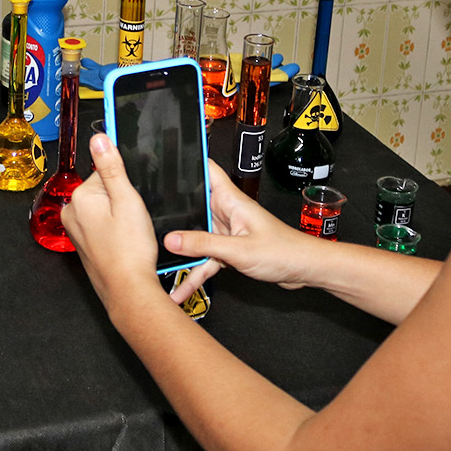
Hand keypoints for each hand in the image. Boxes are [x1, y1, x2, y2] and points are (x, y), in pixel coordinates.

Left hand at [62, 132, 169, 313]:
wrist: (129, 290)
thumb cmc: (130, 251)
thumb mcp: (127, 200)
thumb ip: (112, 168)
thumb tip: (99, 139)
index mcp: (79, 197)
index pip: (105, 172)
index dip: (126, 184)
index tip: (134, 197)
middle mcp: (72, 212)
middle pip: (103, 189)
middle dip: (122, 199)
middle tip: (134, 218)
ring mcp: (76, 230)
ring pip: (104, 208)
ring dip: (119, 215)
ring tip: (130, 232)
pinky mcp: (84, 243)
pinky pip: (101, 225)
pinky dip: (114, 229)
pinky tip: (125, 241)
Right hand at [163, 161, 325, 291]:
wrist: (304, 270)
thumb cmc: (284, 251)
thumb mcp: (239, 250)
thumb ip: (204, 244)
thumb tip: (172, 239)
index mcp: (230, 199)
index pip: (206, 169)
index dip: (186, 162)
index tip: (163, 162)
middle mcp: (226, 212)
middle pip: (193, 205)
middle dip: (172, 211)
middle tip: (146, 218)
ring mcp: (226, 231)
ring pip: (196, 236)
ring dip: (181, 250)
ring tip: (157, 261)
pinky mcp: (229, 249)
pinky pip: (205, 258)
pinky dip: (195, 272)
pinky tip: (182, 289)